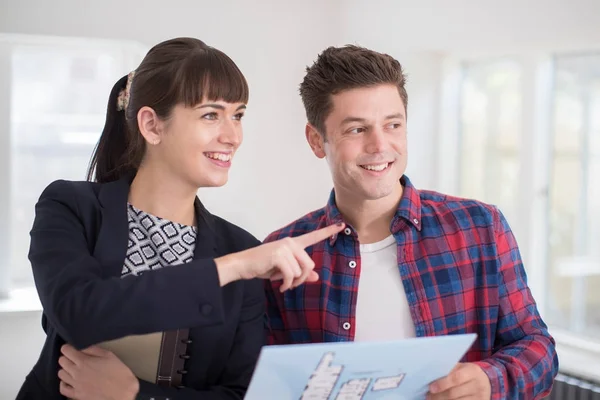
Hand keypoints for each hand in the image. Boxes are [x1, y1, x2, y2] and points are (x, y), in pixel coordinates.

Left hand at [58, 344, 138, 399]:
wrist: (122, 392)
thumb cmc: (118, 373)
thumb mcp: (109, 355)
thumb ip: (94, 350)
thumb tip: (83, 349)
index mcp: (84, 361)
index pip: (66, 351)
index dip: (68, 347)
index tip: (71, 348)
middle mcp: (77, 372)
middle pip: (62, 361)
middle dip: (66, 357)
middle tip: (74, 358)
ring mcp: (75, 384)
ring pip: (60, 374)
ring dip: (65, 369)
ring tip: (73, 369)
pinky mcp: (77, 395)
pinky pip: (63, 388)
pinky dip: (64, 383)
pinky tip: (70, 381)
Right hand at [216, 222, 344, 290]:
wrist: (243, 265)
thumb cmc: (263, 266)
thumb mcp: (284, 270)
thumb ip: (300, 272)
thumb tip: (315, 277)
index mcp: (293, 244)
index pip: (313, 236)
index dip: (328, 231)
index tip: (342, 224)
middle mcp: (290, 243)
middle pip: (309, 265)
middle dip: (302, 278)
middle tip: (291, 284)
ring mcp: (284, 248)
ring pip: (300, 271)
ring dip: (293, 282)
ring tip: (283, 283)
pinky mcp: (278, 255)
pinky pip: (291, 275)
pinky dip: (287, 284)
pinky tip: (281, 286)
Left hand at [427, 363, 490, 399]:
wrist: (487, 382)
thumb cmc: (468, 373)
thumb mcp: (462, 367)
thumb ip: (450, 370)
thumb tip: (432, 375)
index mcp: (473, 372)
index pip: (456, 378)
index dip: (442, 383)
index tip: (431, 387)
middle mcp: (478, 385)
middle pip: (454, 393)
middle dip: (438, 395)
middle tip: (428, 395)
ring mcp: (479, 397)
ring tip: (432, 399)